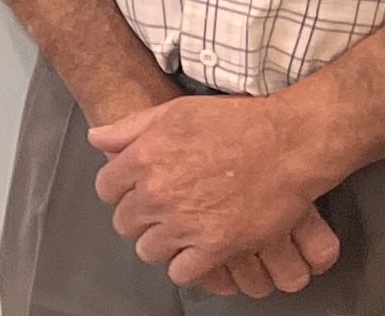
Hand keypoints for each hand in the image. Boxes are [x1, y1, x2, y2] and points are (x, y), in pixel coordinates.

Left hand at [89, 95, 343, 288]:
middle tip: (160, 211)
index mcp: (144, 158)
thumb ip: (130, 128)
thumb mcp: (175, 112)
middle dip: (139, 217)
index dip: (120, 190)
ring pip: (148, 250)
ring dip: (160, 243)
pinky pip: (181, 272)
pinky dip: (186, 266)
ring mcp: (185, 222)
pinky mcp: (214, 247)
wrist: (287, 144)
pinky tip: (196, 252)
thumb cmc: (236, 123)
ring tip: (178, 232)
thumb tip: (97, 138)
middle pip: (125, 222)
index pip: (106, 188)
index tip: (134, 191)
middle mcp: (158, 193)